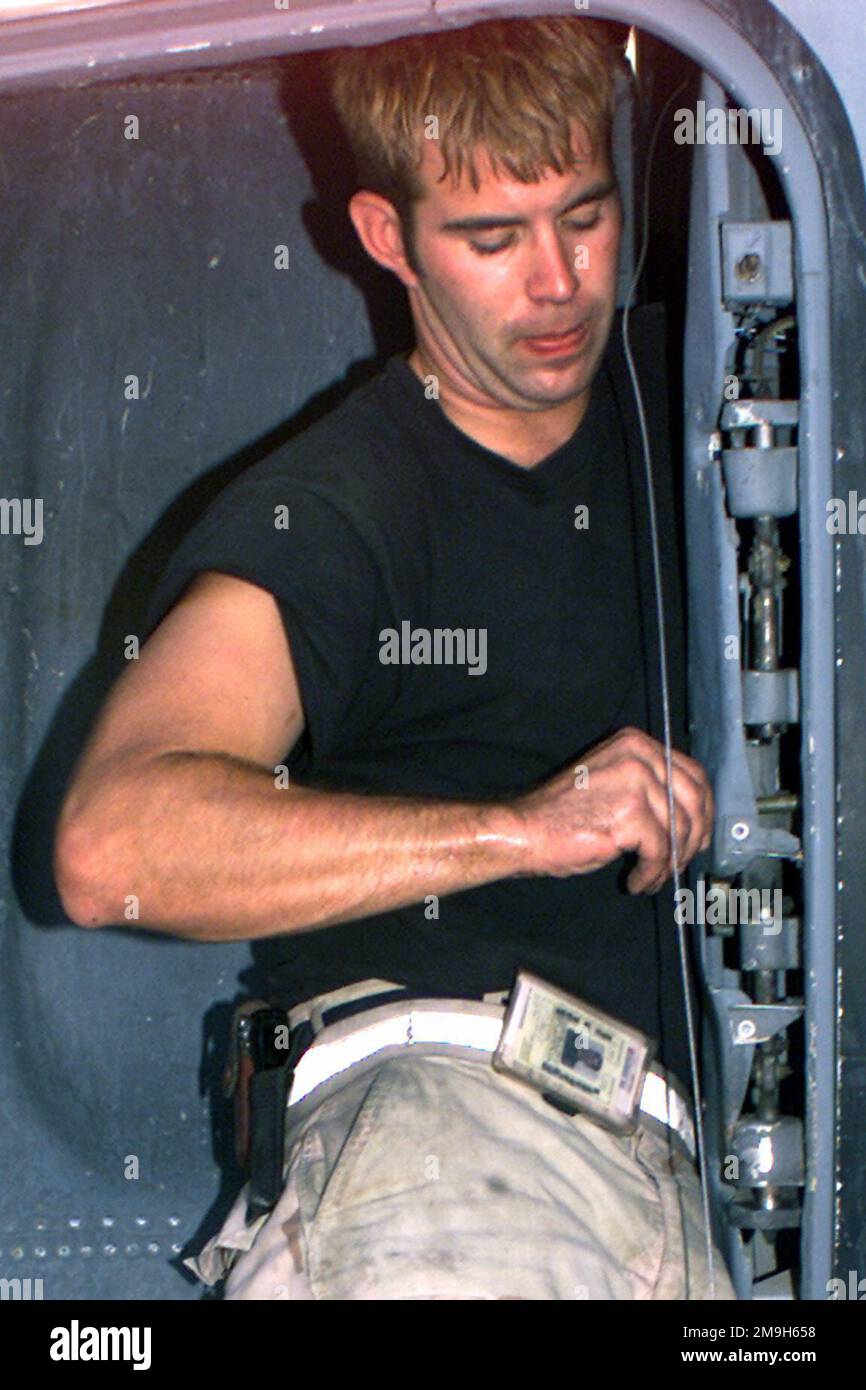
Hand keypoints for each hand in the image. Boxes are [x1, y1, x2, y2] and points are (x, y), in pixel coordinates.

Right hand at [513, 726, 712, 892]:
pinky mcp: (631, 814)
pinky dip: (652, 873)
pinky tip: (635, 880)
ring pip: (680, 830)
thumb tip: (692, 817)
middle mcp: (640, 756)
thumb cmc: (562, 814)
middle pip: (695, 802)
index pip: (694, 774)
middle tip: (677, 864)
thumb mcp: (612, 783)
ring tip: (650, 876)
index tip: (698, 837)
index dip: (704, 811)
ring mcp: (636, 783)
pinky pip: (660, 852)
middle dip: (692, 840)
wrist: (525, 829)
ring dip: (669, 862)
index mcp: (636, 744)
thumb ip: (649, 787)